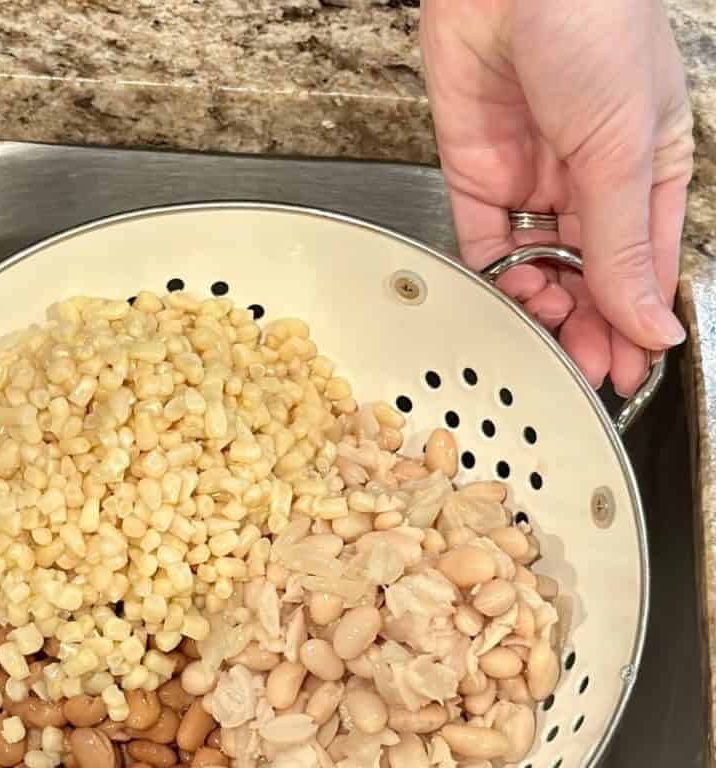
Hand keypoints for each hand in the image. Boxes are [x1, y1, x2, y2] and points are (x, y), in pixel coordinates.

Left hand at [420, 0, 693, 394]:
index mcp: (648, 168)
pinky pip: (483, 242)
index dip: (632, 324)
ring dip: (539, 309)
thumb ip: (623, 246)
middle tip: (577, 373)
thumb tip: (649, 323)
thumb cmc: (594, 24)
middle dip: (583, 328)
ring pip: (536, 268)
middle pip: (587, 276)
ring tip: (542, 339)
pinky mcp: (476, 173)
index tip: (623, 375)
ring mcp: (531, 179)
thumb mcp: (624, 149)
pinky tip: (505, 304)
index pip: (641, 266)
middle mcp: (590, 180)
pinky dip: (493, 277)